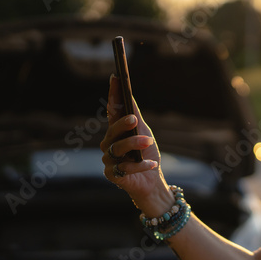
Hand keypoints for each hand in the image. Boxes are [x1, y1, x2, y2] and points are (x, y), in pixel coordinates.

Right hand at [100, 75, 173, 214]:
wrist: (151, 182)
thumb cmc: (145, 155)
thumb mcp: (143, 132)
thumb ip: (135, 115)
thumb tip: (128, 94)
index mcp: (116, 131)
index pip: (112, 110)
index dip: (113, 94)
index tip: (116, 77)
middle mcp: (109, 144)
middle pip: (112, 131)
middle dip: (122, 124)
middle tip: (134, 119)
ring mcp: (109, 160)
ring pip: (117, 149)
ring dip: (133, 144)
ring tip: (148, 142)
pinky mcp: (112, 175)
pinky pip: (124, 168)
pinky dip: (140, 165)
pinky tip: (151, 164)